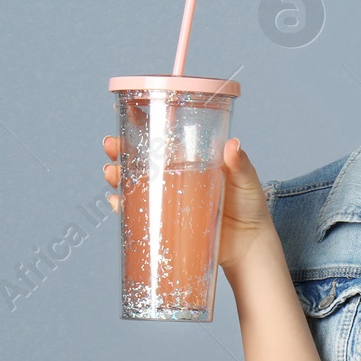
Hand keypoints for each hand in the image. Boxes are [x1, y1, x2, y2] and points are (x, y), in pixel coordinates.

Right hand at [101, 134, 273, 274]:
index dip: (144, 129)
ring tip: (110, 172)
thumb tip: (232, 145)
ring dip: (118, 177)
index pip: (164, 141)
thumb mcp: (246, 181)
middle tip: (110, 145)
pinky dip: (124, 208)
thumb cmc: (250, 207)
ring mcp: (169, 203)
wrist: (249, 245)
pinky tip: (115, 201)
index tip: (128, 116)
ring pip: (135, 186)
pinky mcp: (166, 225)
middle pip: (142, 162)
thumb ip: (240, 165)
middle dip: (121, 152)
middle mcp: (176, 180)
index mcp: (192, 163)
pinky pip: (140, 215)